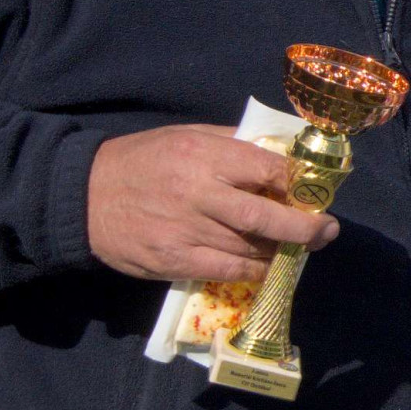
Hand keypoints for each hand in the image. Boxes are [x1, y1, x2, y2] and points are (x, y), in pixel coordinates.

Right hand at [87, 126, 330, 289]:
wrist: (82, 195)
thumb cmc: (140, 160)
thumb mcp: (185, 137)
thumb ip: (231, 145)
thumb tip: (279, 157)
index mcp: (204, 155)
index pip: (268, 170)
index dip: (298, 185)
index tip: (315, 193)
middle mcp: (199, 194)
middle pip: (266, 217)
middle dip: (305, 228)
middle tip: (327, 231)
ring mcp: (186, 231)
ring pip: (250, 248)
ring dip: (281, 251)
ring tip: (298, 248)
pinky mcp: (174, 261)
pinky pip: (228, 272)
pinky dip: (254, 272)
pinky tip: (267, 268)